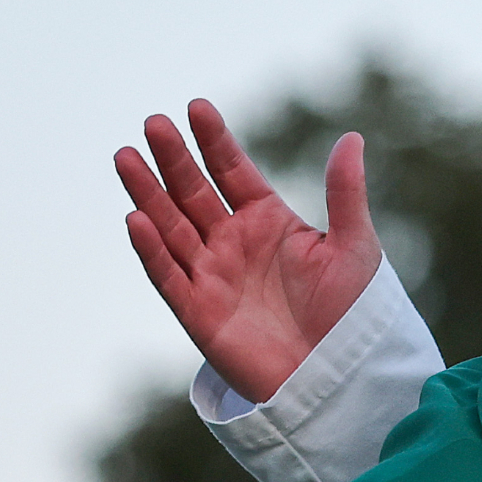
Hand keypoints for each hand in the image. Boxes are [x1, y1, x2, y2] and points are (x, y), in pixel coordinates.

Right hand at [115, 99, 379, 403]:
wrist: (341, 374)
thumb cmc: (352, 314)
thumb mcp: (355, 247)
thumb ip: (346, 193)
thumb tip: (352, 138)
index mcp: (268, 221)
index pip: (233, 171)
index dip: (215, 141)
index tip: (197, 107)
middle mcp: (233, 243)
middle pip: (194, 192)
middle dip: (174, 159)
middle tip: (154, 122)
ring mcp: (212, 275)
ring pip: (170, 226)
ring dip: (147, 193)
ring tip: (126, 157)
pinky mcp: (198, 312)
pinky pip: (168, 276)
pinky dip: (151, 250)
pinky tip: (136, 219)